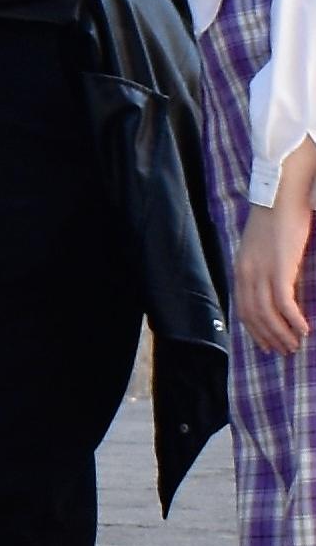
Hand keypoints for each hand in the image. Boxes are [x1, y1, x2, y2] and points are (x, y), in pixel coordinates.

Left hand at [238, 149, 315, 356]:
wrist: (280, 194)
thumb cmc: (277, 217)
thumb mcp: (263, 247)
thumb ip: (264, 268)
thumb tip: (277, 287)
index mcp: (240, 269)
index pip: (244, 310)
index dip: (255, 331)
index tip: (267, 345)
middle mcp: (246, 274)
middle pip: (255, 317)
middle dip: (270, 338)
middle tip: (285, 352)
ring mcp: (261, 272)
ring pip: (269, 315)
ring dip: (283, 334)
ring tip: (296, 345)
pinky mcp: (279, 269)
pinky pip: (284, 304)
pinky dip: (294, 321)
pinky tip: (304, 330)